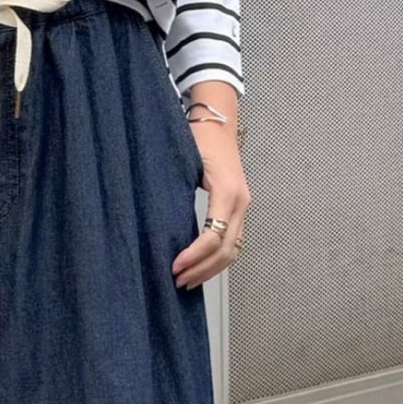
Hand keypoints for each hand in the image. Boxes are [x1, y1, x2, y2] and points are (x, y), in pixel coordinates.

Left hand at [171, 84, 246, 290]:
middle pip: (226, 249)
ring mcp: (243, 206)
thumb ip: (177, 193)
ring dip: (211, 269)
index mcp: (227, 191)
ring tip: (187, 280)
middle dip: (202, 269)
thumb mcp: (184, 162)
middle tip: (177, 281)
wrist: (218, 122)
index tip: (174, 266)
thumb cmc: (198, 138)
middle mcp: (240, 202)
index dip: (193, 256)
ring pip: (233, 250)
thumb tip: (159, 228)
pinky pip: (233, 242)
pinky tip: (200, 267)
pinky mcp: (239, 209)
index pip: (213, 236)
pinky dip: (218, 259)